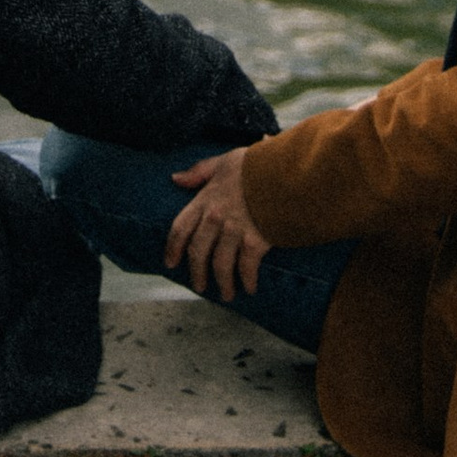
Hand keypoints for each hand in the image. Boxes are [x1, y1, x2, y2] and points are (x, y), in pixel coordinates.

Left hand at [166, 147, 270, 300]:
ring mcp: (235, 231)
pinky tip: (250, 288)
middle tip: (200, 287)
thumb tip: (176, 179)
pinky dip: (247, 280)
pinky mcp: (255, 241)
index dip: (173, 248)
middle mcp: (215, 218)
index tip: (170, 263)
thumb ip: (199, 171)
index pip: (180, 228)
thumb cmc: (255, 165)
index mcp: (205, 200)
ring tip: (227, 294)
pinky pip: (246, 267)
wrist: (285, 172)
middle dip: (197, 273)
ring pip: (220, 265)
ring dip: (223, 283)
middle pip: (198, 252)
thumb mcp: (223, 161)